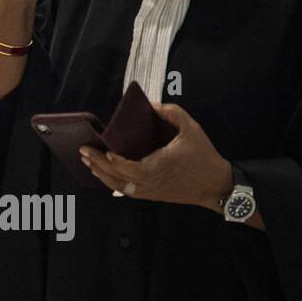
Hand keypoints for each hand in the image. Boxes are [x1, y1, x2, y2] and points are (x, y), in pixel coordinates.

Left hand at [79, 101, 233, 212]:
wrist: (218, 186)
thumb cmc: (204, 157)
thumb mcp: (191, 129)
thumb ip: (172, 113)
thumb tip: (152, 104)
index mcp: (155, 167)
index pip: (123, 166)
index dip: (109, 159)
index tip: (100, 148)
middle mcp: (148, 182)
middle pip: (115, 177)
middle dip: (96, 164)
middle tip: (83, 152)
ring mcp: (150, 192)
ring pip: (119, 187)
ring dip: (102, 175)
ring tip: (88, 163)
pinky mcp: (153, 196)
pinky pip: (127, 192)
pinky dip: (114, 184)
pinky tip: (106, 176)